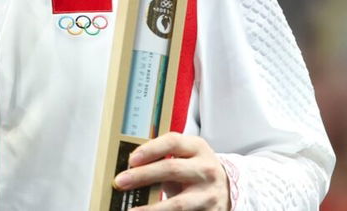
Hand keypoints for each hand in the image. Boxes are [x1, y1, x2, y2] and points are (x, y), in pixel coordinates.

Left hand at [113, 134, 231, 210]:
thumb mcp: (187, 156)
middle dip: (142, 176)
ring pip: (178, 203)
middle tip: (120, 182)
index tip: (131, 159)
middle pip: (171, 169)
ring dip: (151, 209)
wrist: (226, 189)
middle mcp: (206, 169)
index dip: (150, 149)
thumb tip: (130, 167)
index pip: (172, 142)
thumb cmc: (196, 170)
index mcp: (198, 148)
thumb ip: (163, 157)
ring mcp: (208, 194)